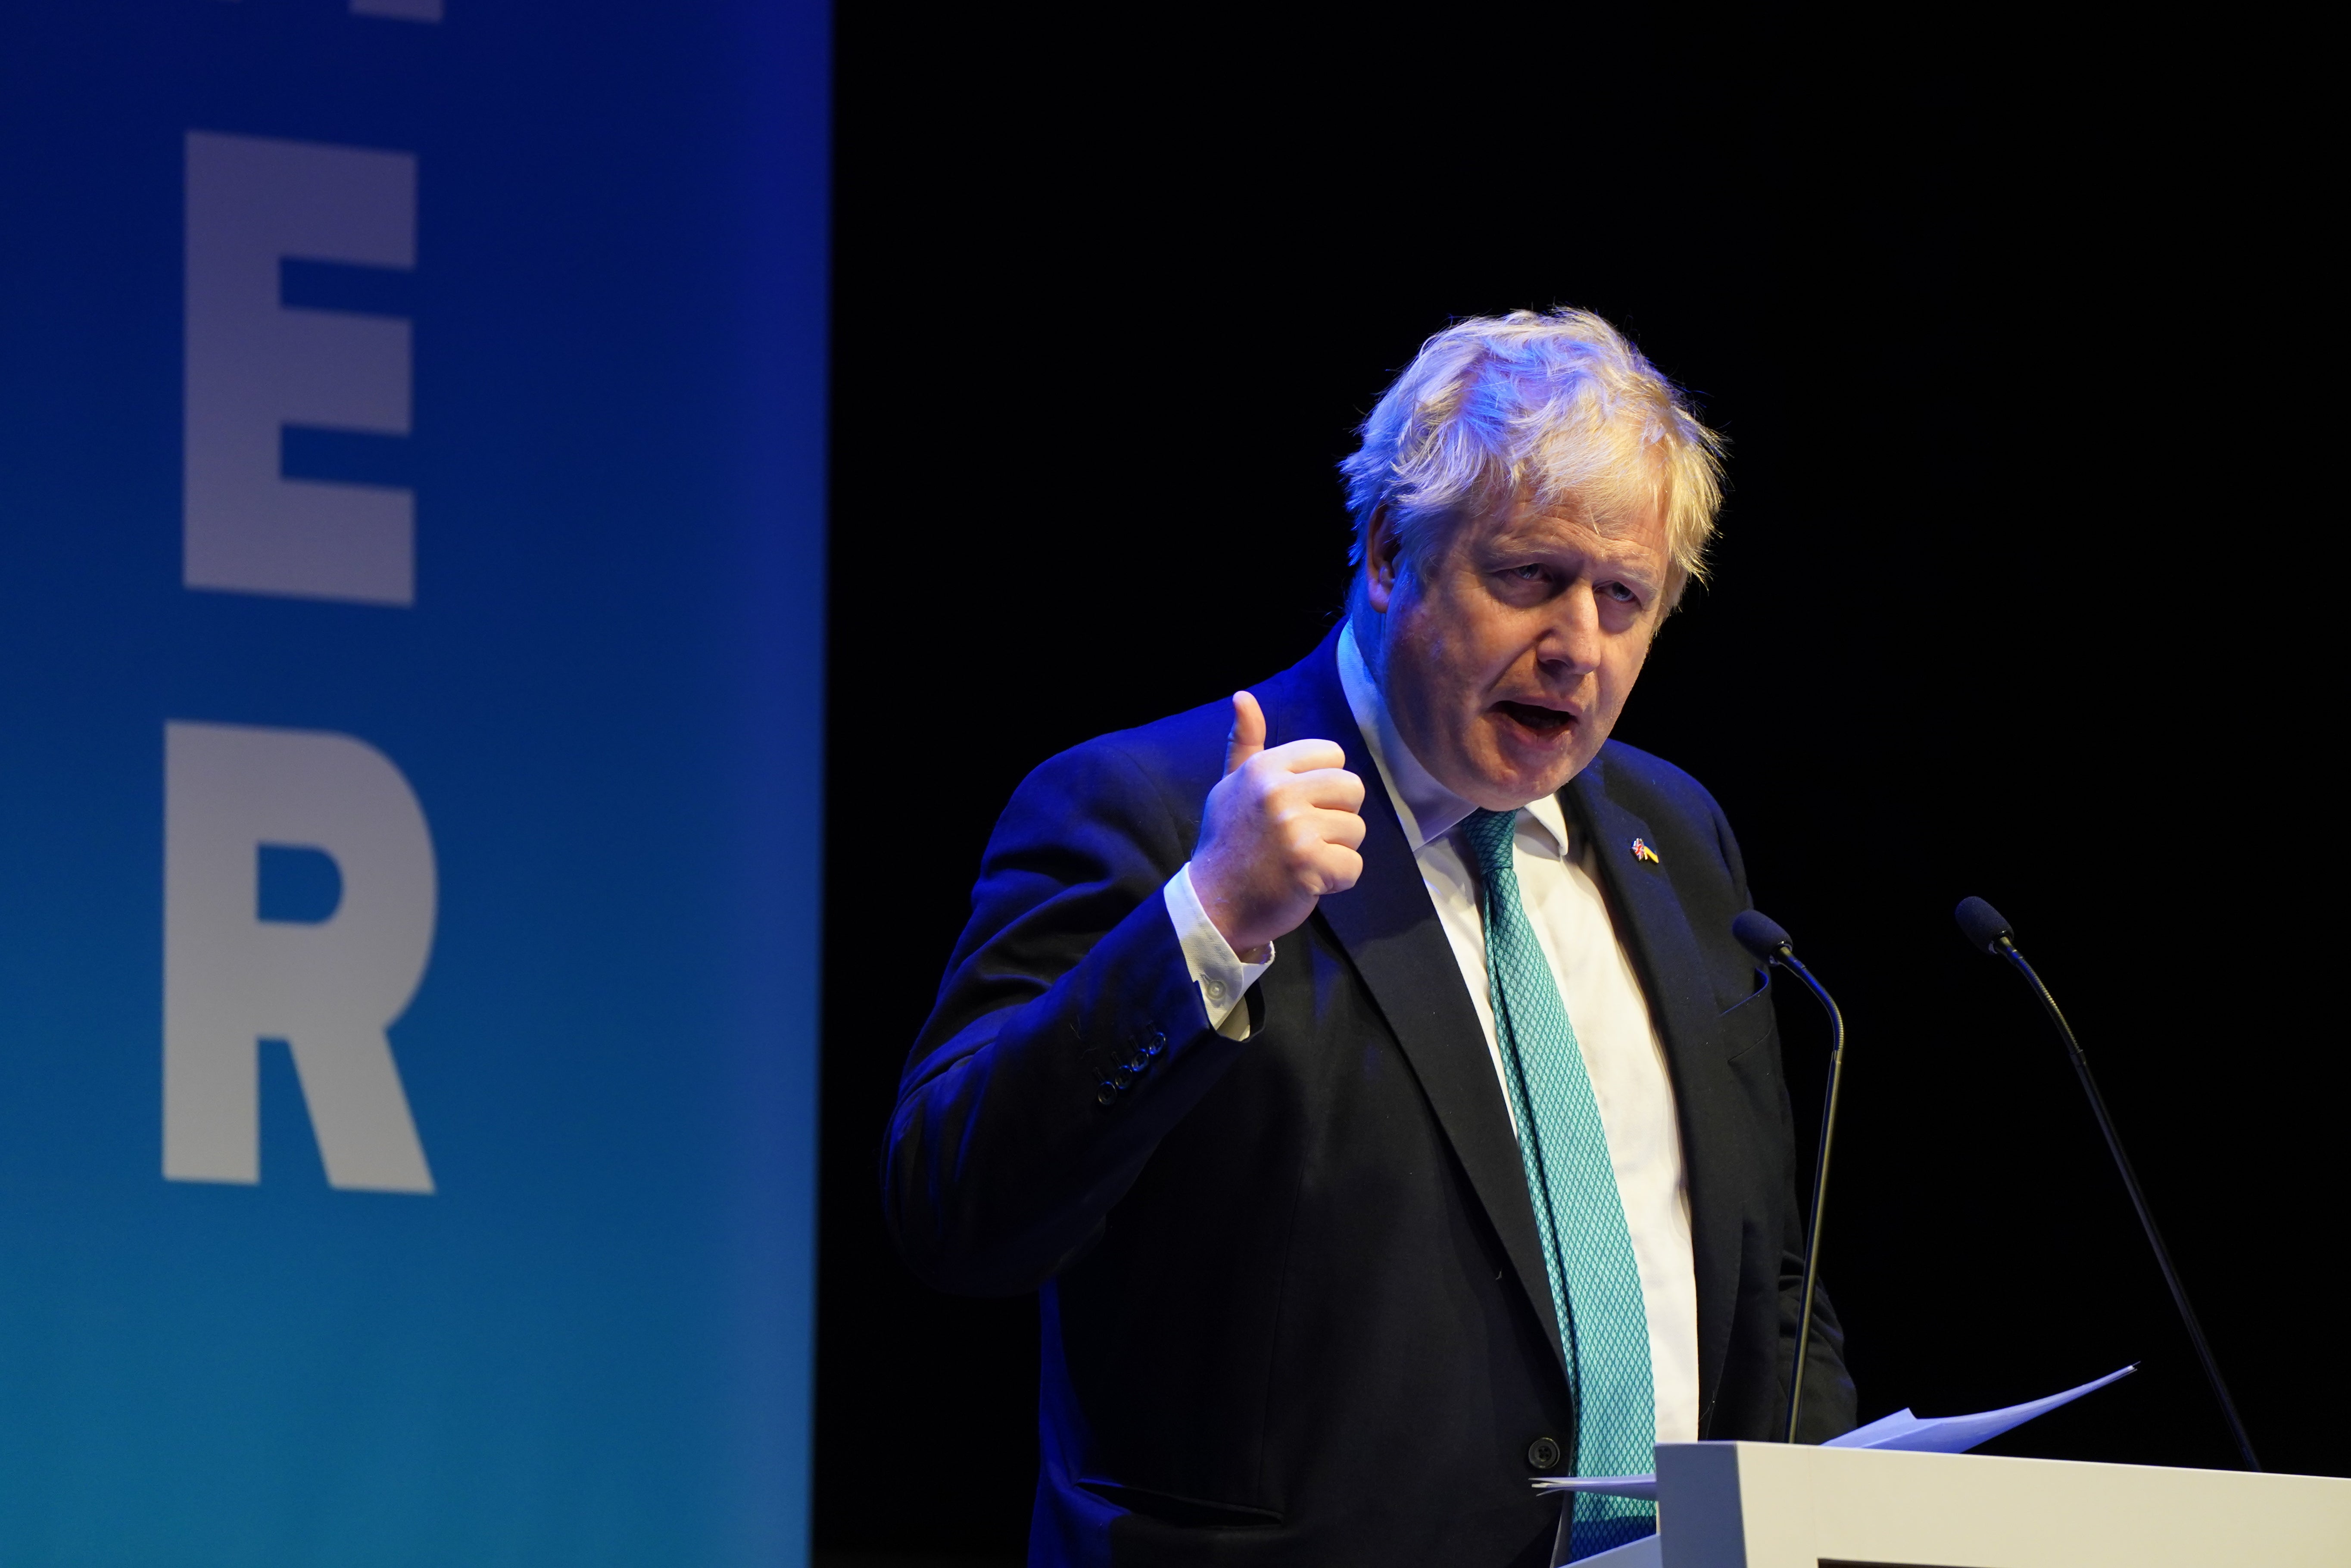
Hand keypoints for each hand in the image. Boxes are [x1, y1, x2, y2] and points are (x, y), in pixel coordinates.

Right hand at [1190, 691, 1366, 957]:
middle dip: (1336, 816)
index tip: (1297, 806)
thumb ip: (1246, 743)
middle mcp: (1279, 792)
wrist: (1211, 906)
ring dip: (1337, 850)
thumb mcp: (1229, 786)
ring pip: (1356, 829)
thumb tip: (1243, 696)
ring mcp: (1295, 829)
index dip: (1323, 784)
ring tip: (1302, 860)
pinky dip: (1338, 880)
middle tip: (1304, 837)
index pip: (1333, 755)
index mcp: (1265, 768)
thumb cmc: (1227, 844)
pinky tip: (1308, 882)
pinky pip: (1354, 866)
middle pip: (1352, 788)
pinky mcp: (1309, 865)